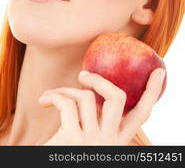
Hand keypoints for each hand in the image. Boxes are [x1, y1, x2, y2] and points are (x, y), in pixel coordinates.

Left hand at [38, 68, 164, 144]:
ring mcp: (92, 141)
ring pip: (86, 96)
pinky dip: (53, 96)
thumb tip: (94, 90)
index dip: (153, 90)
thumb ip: (99, 121)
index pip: (143, 114)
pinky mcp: (72, 140)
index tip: (159, 70)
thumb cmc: (71, 153)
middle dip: (100, 80)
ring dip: (65, 90)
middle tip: (83, 75)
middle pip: (118, 98)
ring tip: (51, 96)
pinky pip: (65, 104)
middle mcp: (110, 141)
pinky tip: (44, 101)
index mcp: (118, 140)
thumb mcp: (92, 140)